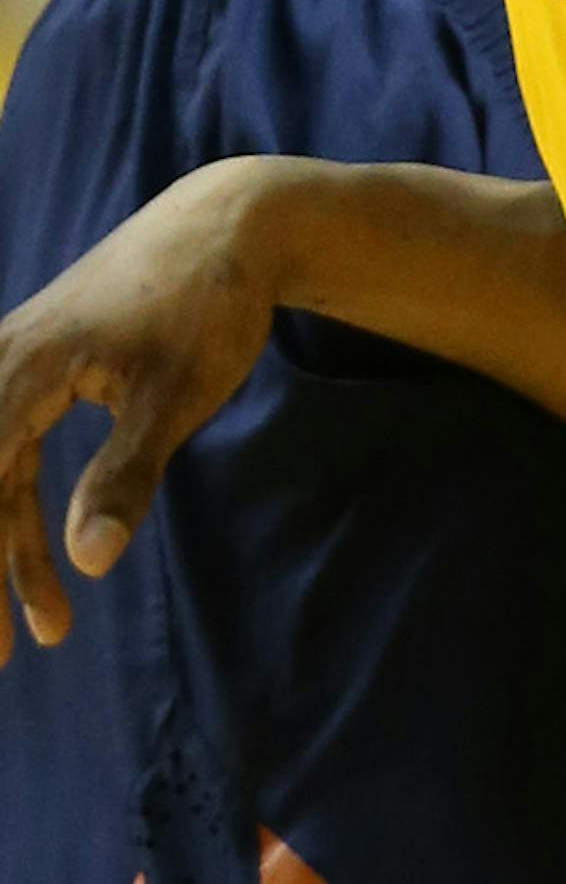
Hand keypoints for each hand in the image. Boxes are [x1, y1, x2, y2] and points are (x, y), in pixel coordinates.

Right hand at [0, 161, 291, 661]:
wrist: (226, 226)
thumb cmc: (204, 305)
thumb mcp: (175, 397)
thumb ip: (125, 477)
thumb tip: (89, 560)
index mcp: (20, 368)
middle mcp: (0, 365)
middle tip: (1, 657)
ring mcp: (13, 369)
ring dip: (8, 553)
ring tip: (47, 632)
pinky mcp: (36, 377)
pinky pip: (11, 457)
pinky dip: (22, 513)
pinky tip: (48, 564)